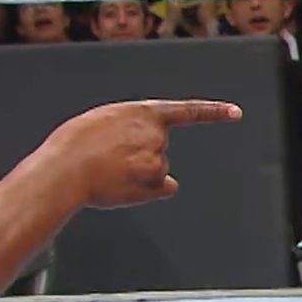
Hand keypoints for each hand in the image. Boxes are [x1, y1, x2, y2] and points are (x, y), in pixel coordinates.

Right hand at [42, 100, 243, 209]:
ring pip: (155, 170)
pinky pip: (162, 187)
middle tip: (109, 157)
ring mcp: (158, 156)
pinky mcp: (155, 178)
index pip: (187, 111)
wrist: (65, 168)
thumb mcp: (103, 123)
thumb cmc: (74, 146)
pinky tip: (125, 186)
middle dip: (140, 154)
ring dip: (137, 172)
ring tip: (108, 170)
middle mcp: (157, 133)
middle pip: (158, 148)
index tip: (235, 112)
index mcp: (143, 112)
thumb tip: (161, 168)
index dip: (213, 112)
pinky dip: (149, 190)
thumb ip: (131, 133)